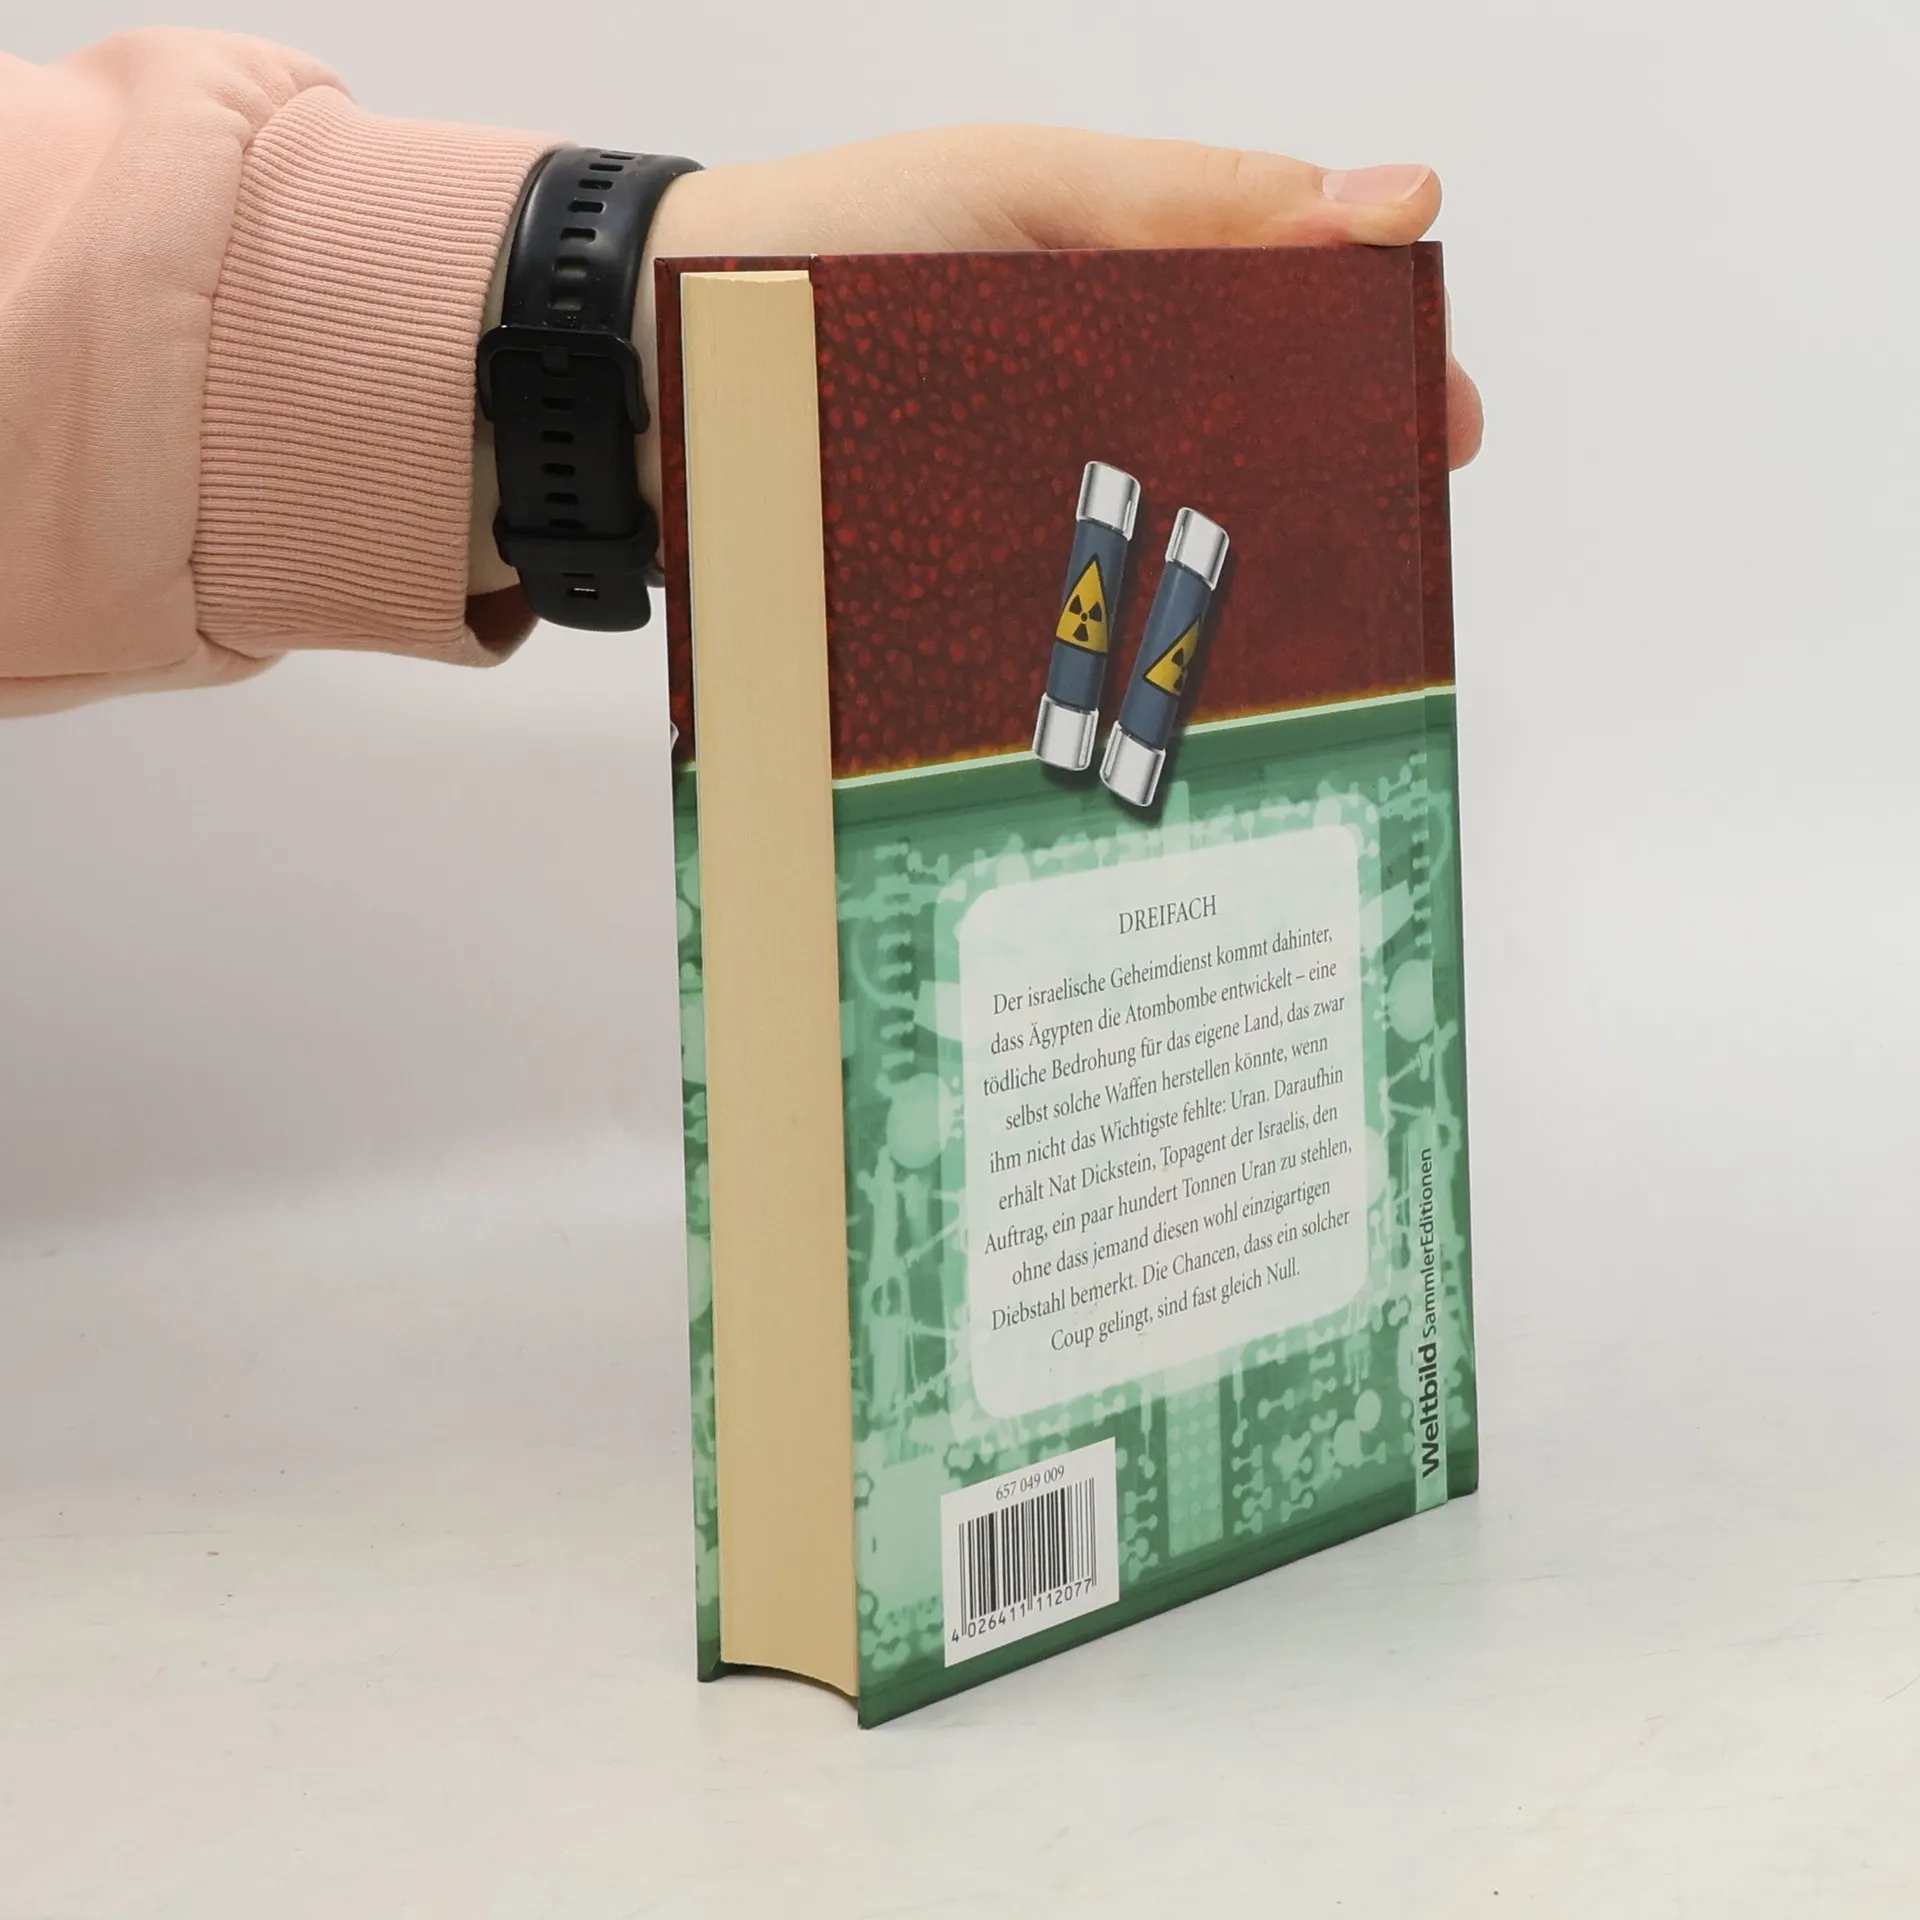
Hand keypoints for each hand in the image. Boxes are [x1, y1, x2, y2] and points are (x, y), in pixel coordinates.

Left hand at [471, 129, 1482, 594]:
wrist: (655, 360)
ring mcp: (1030, 503)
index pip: (1287, 333)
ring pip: (1160, 563)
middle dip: (1319, 511)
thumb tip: (1397, 202)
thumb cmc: (828, 244)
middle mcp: (1088, 404)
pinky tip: (1163, 693)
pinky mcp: (969, 586)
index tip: (1437, 432)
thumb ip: (1194, 204)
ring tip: (1291, 652)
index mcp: (1123, 293)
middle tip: (1378, 566)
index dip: (1373, 379)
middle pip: (1238, 463)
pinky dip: (1116, 658)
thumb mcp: (1025, 187)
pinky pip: (1065, 626)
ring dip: (1224, 608)